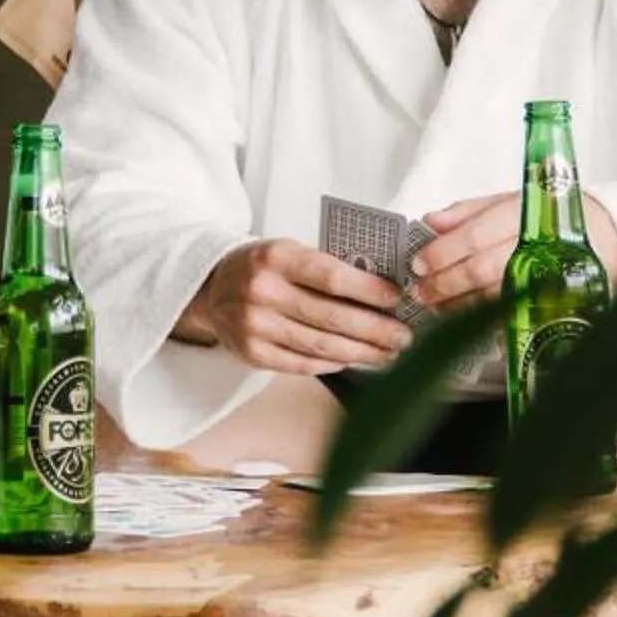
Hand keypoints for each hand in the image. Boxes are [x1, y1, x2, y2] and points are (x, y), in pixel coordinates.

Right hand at [178, 238, 414, 375]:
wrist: (212, 289)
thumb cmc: (264, 268)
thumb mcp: (290, 252)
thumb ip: (327, 268)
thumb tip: (381, 291)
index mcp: (277, 257)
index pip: (333, 277)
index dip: (370, 291)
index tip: (397, 300)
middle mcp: (263, 291)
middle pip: (333, 317)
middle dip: (376, 330)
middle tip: (403, 336)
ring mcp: (255, 326)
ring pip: (322, 346)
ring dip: (362, 353)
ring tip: (387, 353)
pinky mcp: (252, 353)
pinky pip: (302, 364)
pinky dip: (333, 364)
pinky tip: (352, 360)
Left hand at [410, 192, 616, 311]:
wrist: (612, 235)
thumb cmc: (551, 215)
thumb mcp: (510, 201)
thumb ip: (468, 211)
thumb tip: (429, 221)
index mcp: (523, 214)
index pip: (476, 235)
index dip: (443, 252)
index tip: (417, 263)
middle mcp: (535, 246)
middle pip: (482, 269)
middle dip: (445, 283)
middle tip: (420, 291)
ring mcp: (546, 277)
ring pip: (495, 296)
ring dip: (458, 305)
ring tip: (435, 307)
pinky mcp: (554, 302)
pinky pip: (514, 315)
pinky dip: (484, 320)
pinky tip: (463, 321)